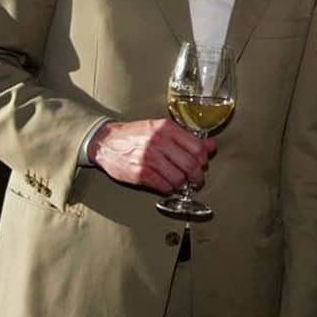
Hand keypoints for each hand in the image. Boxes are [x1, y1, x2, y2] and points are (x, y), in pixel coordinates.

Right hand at [87, 119, 215, 194]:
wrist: (106, 141)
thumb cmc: (135, 134)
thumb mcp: (161, 129)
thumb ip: (187, 137)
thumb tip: (210, 146)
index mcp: (166, 128)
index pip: (197, 147)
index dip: (204, 158)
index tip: (203, 163)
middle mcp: (159, 142)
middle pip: (191, 165)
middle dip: (197, 175)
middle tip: (196, 179)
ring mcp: (149, 159)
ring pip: (179, 178)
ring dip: (183, 183)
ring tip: (180, 181)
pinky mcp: (140, 174)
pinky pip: (164, 186)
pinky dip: (169, 188)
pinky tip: (167, 184)